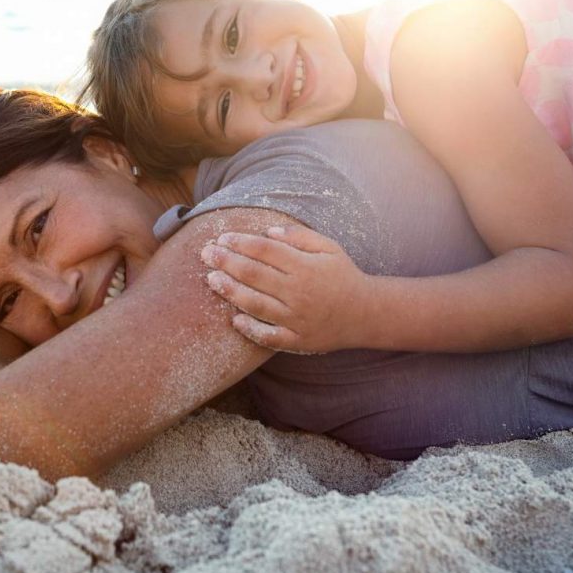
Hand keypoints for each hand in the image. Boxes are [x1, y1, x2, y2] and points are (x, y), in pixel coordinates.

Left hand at [200, 225, 372, 352]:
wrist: (366, 313)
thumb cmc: (343, 275)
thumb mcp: (329, 248)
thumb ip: (300, 237)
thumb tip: (268, 232)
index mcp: (305, 267)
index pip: (265, 250)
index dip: (241, 242)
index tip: (223, 237)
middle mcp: (299, 292)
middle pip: (255, 274)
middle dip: (227, 262)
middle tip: (206, 253)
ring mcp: (297, 318)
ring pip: (257, 304)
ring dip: (231, 291)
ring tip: (212, 279)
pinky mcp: (298, 340)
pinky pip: (270, 337)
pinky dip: (251, 329)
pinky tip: (234, 320)